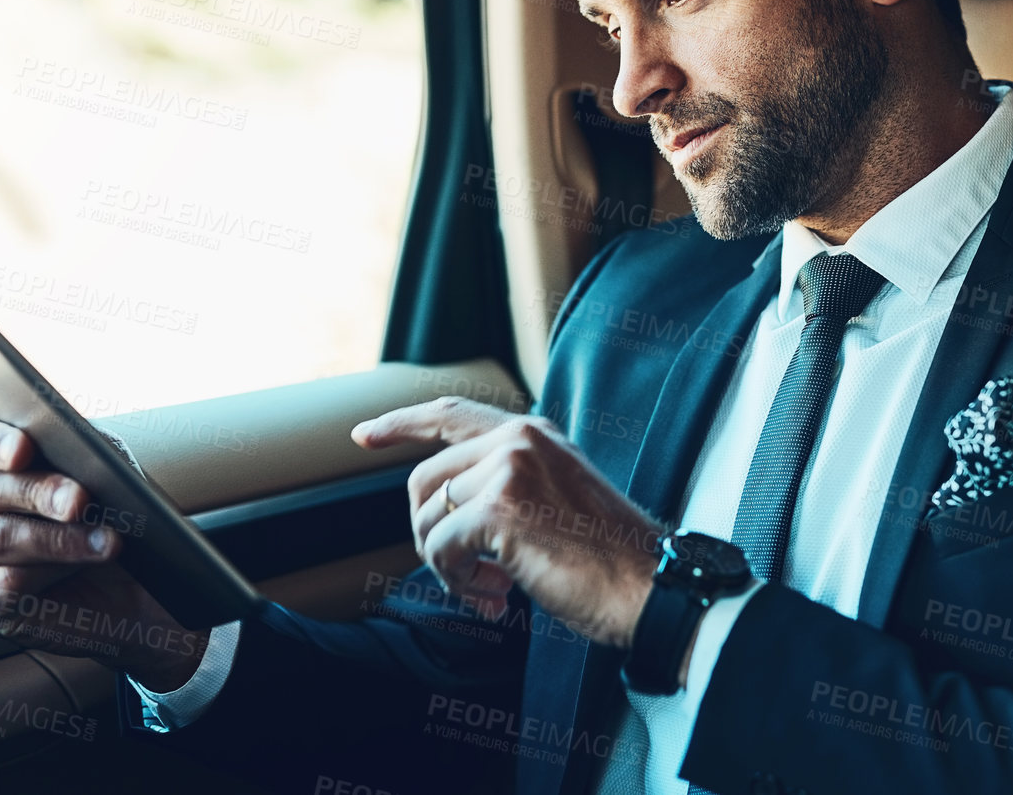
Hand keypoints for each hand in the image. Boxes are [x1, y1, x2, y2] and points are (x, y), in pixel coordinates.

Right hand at [0, 418, 208, 691]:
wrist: (130, 589)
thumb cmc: (110, 522)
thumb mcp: (108, 477)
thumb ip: (90, 453)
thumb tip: (81, 444)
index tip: (24, 448)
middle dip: (37, 491)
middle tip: (79, 500)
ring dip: (55, 538)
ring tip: (106, 541)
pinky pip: (3, 587)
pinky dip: (49, 575)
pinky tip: (79, 571)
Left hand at [353, 398, 662, 648]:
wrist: (649, 586)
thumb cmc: (608, 558)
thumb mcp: (557, 497)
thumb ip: (507, 485)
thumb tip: (443, 513)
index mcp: (534, 433)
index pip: (450, 413)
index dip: (401, 422)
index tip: (363, 434)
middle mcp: (519, 439)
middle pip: (424, 480)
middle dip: (431, 536)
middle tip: (471, 576)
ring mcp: (509, 468)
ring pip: (428, 519)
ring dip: (448, 567)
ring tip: (491, 591)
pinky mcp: (499, 508)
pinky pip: (440, 549)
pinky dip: (458, 583)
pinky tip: (497, 599)